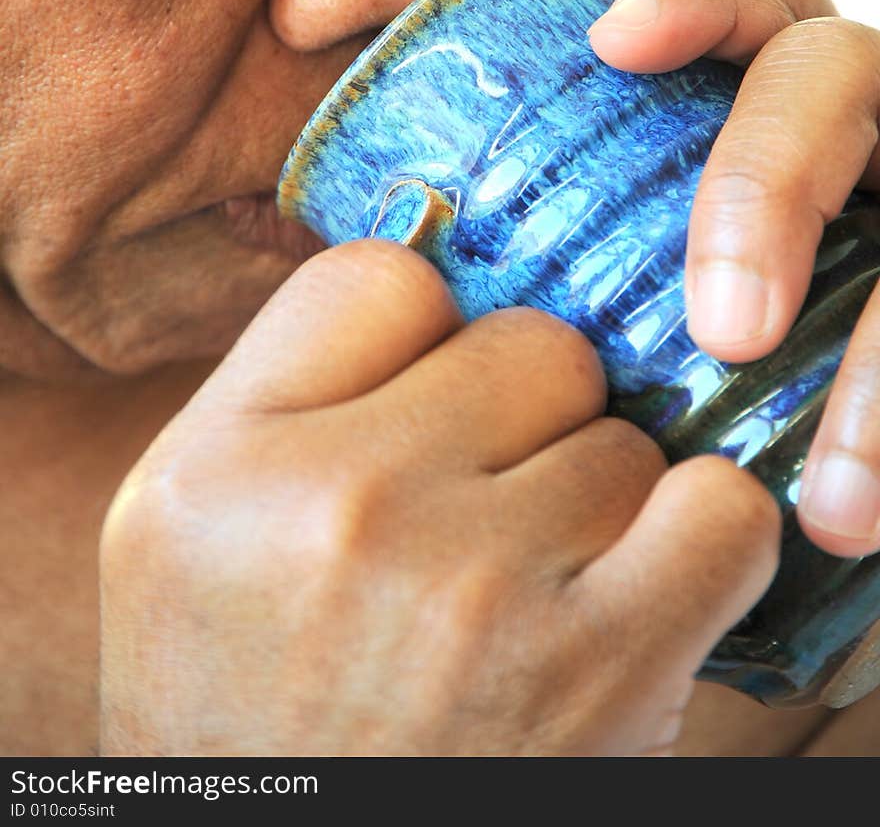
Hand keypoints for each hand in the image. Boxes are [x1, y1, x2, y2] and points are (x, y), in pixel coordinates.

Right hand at [99, 240, 777, 755]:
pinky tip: (636, 587)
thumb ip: (291, 400)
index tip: (420, 398)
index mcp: (218, 465)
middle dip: (518, 413)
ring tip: (534, 579)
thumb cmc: (243, 713)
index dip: (419, 333)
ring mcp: (477, 585)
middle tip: (483, 499)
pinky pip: (720, 510)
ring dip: (594, 496)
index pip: (382, 277)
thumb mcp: (185, 537)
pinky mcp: (598, 671)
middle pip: (525, 342)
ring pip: (618, 431)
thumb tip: (441, 293)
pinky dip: (698, 539)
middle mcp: (344, 507)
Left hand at [588, 0, 879, 558]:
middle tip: (726, 327)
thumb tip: (402, 268)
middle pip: (835, 75)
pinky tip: (852, 517)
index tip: (615, 41)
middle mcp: (860, 133)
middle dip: (771, 181)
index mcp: (769, 102)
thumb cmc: (682, 374)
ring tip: (833, 502)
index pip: (749, 7)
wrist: (829, 489)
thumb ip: (564, 262)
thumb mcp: (627, 290)